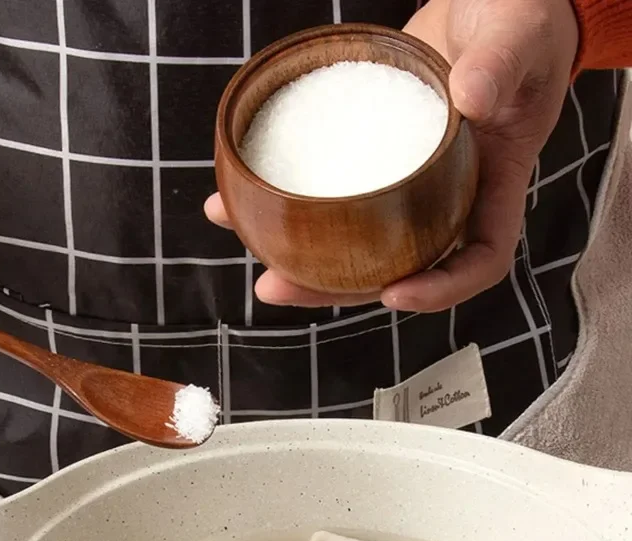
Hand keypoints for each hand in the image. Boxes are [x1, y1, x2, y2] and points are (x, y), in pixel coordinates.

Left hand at [206, 0, 578, 310]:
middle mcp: (445, 195)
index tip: (394, 292)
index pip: (479, 258)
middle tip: (278, 287)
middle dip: (337, 286)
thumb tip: (471, 98)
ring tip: (250, 256)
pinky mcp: (369, 159)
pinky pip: (331, 191)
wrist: (487, 3)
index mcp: (492, 183)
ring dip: (301, 258)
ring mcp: (404, 182)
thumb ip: (500, 64)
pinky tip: (237, 197)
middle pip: (395, 263)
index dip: (441, 288)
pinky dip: (285, 199)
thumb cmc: (523, 21)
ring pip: (357, 239)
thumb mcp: (519, 35)